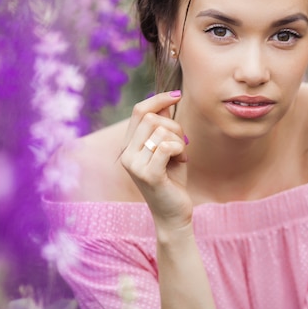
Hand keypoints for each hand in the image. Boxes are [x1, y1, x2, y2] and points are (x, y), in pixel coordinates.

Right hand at [120, 91, 191, 231]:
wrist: (173, 213)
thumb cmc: (172, 179)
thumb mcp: (168, 148)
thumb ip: (163, 126)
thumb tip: (166, 101)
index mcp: (128, 145)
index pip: (139, 111)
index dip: (158, 99)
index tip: (178, 95)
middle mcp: (126, 154)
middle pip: (153, 118)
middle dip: (175, 127)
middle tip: (180, 145)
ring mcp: (134, 165)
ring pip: (161, 131)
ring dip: (179, 141)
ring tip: (179, 157)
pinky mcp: (148, 175)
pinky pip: (166, 146)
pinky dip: (180, 151)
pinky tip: (181, 162)